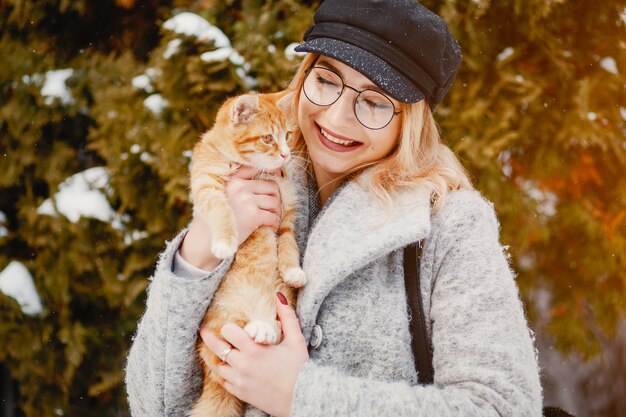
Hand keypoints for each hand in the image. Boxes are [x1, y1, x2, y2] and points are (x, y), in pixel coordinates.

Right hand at [180, 166, 282, 270]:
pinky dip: (274, 224)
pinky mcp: (252, 216)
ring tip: (272, 218)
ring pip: (275, 202)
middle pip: (272, 186)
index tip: (280, 176)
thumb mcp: (219, 195)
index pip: (257, 168)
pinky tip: (269, 228)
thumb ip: (237, 186)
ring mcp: (246, 200)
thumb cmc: (213, 219)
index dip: (273, 171)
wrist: (204, 241)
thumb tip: (268, 180)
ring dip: (276, 212)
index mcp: (232, 179)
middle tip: (274, 208)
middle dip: (276, 198)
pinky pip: (273, 217)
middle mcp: (239, 187)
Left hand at [200, 293, 308, 416]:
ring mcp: (240, 381)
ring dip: (214, 358)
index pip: (229, 332)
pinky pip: (224, 383)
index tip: (228, 326)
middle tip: (203, 331)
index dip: (228, 327)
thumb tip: (279, 296)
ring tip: (211, 351)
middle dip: (209, 338)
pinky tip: (225, 370)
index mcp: (254, 350)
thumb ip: (287, 317)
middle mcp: (243, 366)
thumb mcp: (296, 340)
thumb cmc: (300, 369)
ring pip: (217, 368)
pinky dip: (222, 375)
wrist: (302, 398)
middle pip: (217, 349)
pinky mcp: (242, 394)